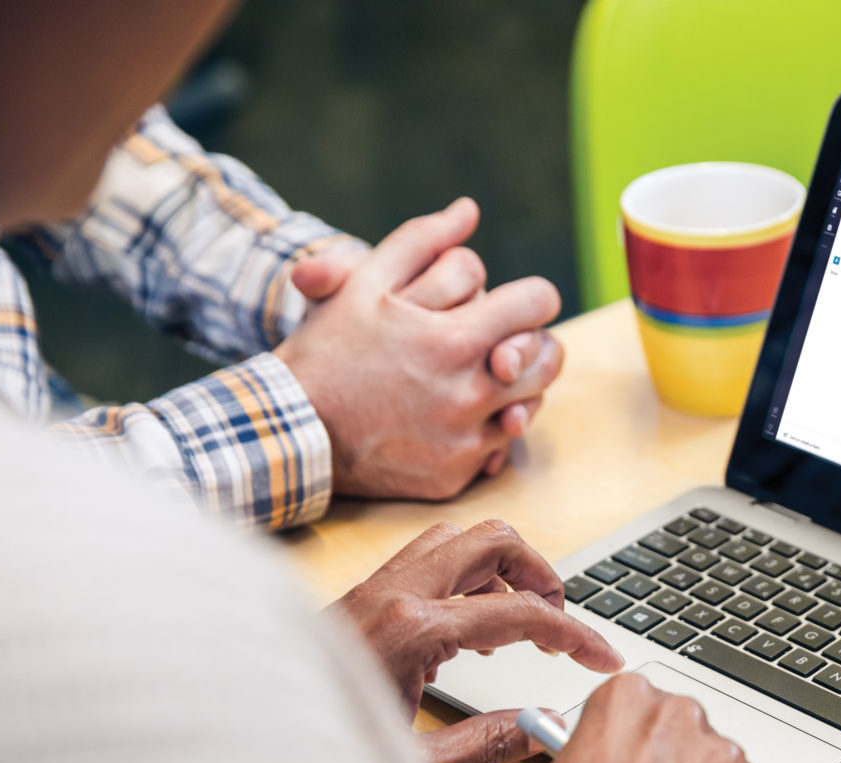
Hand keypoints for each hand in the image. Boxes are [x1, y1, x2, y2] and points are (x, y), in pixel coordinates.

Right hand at [278, 197, 563, 498]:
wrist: (292, 430)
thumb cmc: (327, 352)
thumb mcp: (364, 285)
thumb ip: (421, 241)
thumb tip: (466, 210)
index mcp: (455, 340)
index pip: (538, 303)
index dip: (533, 296)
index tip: (518, 302)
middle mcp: (470, 394)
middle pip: (548, 359)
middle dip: (534, 342)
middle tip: (509, 339)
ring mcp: (465, 440)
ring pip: (531, 405)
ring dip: (519, 387)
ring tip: (487, 375)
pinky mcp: (455, 474)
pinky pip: (499, 448)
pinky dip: (488, 429)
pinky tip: (460, 414)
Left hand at [332, 519, 622, 762]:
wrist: (241, 743)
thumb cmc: (316, 754)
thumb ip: (487, 743)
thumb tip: (546, 726)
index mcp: (412, 630)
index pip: (520, 613)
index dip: (575, 634)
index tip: (603, 657)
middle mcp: (394, 593)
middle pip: (494, 540)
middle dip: (543, 576)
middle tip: (562, 622)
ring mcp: (375, 587)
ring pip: (461, 540)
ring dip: (503, 569)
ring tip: (523, 622)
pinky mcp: (363, 596)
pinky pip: (431, 561)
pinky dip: (469, 579)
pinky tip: (473, 632)